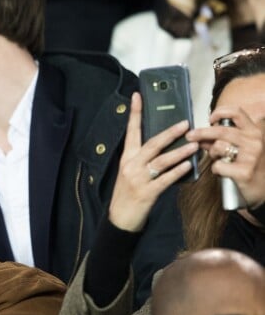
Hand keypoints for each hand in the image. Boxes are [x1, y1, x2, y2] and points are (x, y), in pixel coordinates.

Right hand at [108, 92, 198, 231]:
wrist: (120, 219)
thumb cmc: (127, 194)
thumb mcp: (130, 173)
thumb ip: (143, 159)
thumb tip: (164, 145)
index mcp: (126, 158)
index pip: (131, 132)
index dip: (135, 113)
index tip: (138, 96)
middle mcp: (131, 166)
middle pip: (151, 144)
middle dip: (169, 133)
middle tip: (185, 124)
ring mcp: (138, 179)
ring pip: (161, 161)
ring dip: (179, 152)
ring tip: (194, 146)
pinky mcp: (146, 193)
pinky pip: (165, 180)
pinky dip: (177, 172)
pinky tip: (187, 166)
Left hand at [187, 106, 264, 207]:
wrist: (261, 189)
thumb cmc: (248, 166)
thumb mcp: (239, 148)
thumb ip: (221, 140)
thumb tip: (199, 136)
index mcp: (254, 131)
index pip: (237, 112)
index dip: (220, 112)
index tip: (209, 119)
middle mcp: (254, 141)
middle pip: (221, 130)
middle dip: (201, 133)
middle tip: (189, 136)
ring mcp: (251, 156)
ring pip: (219, 146)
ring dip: (212, 153)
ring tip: (217, 158)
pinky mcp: (244, 171)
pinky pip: (218, 165)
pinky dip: (215, 169)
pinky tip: (221, 172)